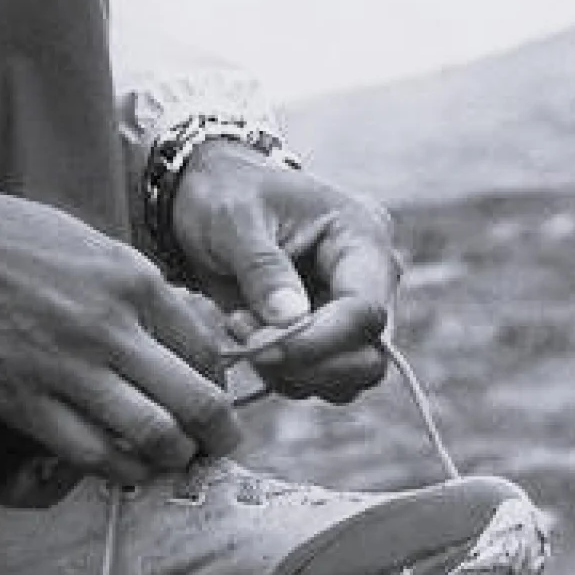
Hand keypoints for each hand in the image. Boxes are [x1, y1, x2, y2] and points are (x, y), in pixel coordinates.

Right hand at [0, 158, 244, 488]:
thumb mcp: (86, 242)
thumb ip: (129, 287)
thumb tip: (162, 331)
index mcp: (133, 280)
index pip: (206, 350)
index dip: (219, 387)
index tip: (211, 401)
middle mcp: (113, 327)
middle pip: (196, 401)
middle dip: (217, 435)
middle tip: (214, 448)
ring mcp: (69, 367)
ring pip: (154, 435)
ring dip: (171, 458)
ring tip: (168, 462)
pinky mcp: (23, 401)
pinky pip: (92, 453)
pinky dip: (120, 470)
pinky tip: (123, 469)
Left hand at [163, 143, 397, 401]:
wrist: (206, 199)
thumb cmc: (225, 195)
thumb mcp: (234, 219)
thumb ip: (262, 269)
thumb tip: (292, 321)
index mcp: (362, 238)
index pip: (366, 310)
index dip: (319, 342)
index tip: (260, 347)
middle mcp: (368, 281)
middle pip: (368, 357)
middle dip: (306, 364)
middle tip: (244, 335)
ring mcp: (348, 312)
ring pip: (344, 379)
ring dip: (288, 371)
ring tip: (238, 325)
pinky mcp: (324, 335)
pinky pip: (316, 379)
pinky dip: (279, 372)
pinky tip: (244, 332)